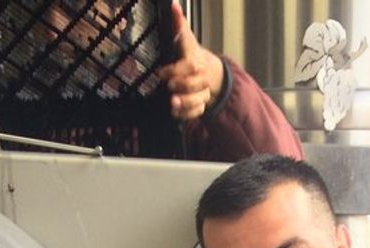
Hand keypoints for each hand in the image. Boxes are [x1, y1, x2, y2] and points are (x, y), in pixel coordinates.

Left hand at [157, 0, 225, 119]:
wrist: (208, 71)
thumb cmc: (190, 55)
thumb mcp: (184, 39)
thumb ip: (179, 25)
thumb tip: (173, 5)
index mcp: (195, 59)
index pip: (190, 65)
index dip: (176, 71)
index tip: (161, 73)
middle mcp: (201, 76)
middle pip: (196, 83)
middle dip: (182, 86)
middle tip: (168, 87)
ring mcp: (202, 91)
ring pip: (198, 100)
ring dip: (185, 103)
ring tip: (172, 104)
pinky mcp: (201, 103)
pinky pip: (197, 112)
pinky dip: (187, 114)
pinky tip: (175, 112)